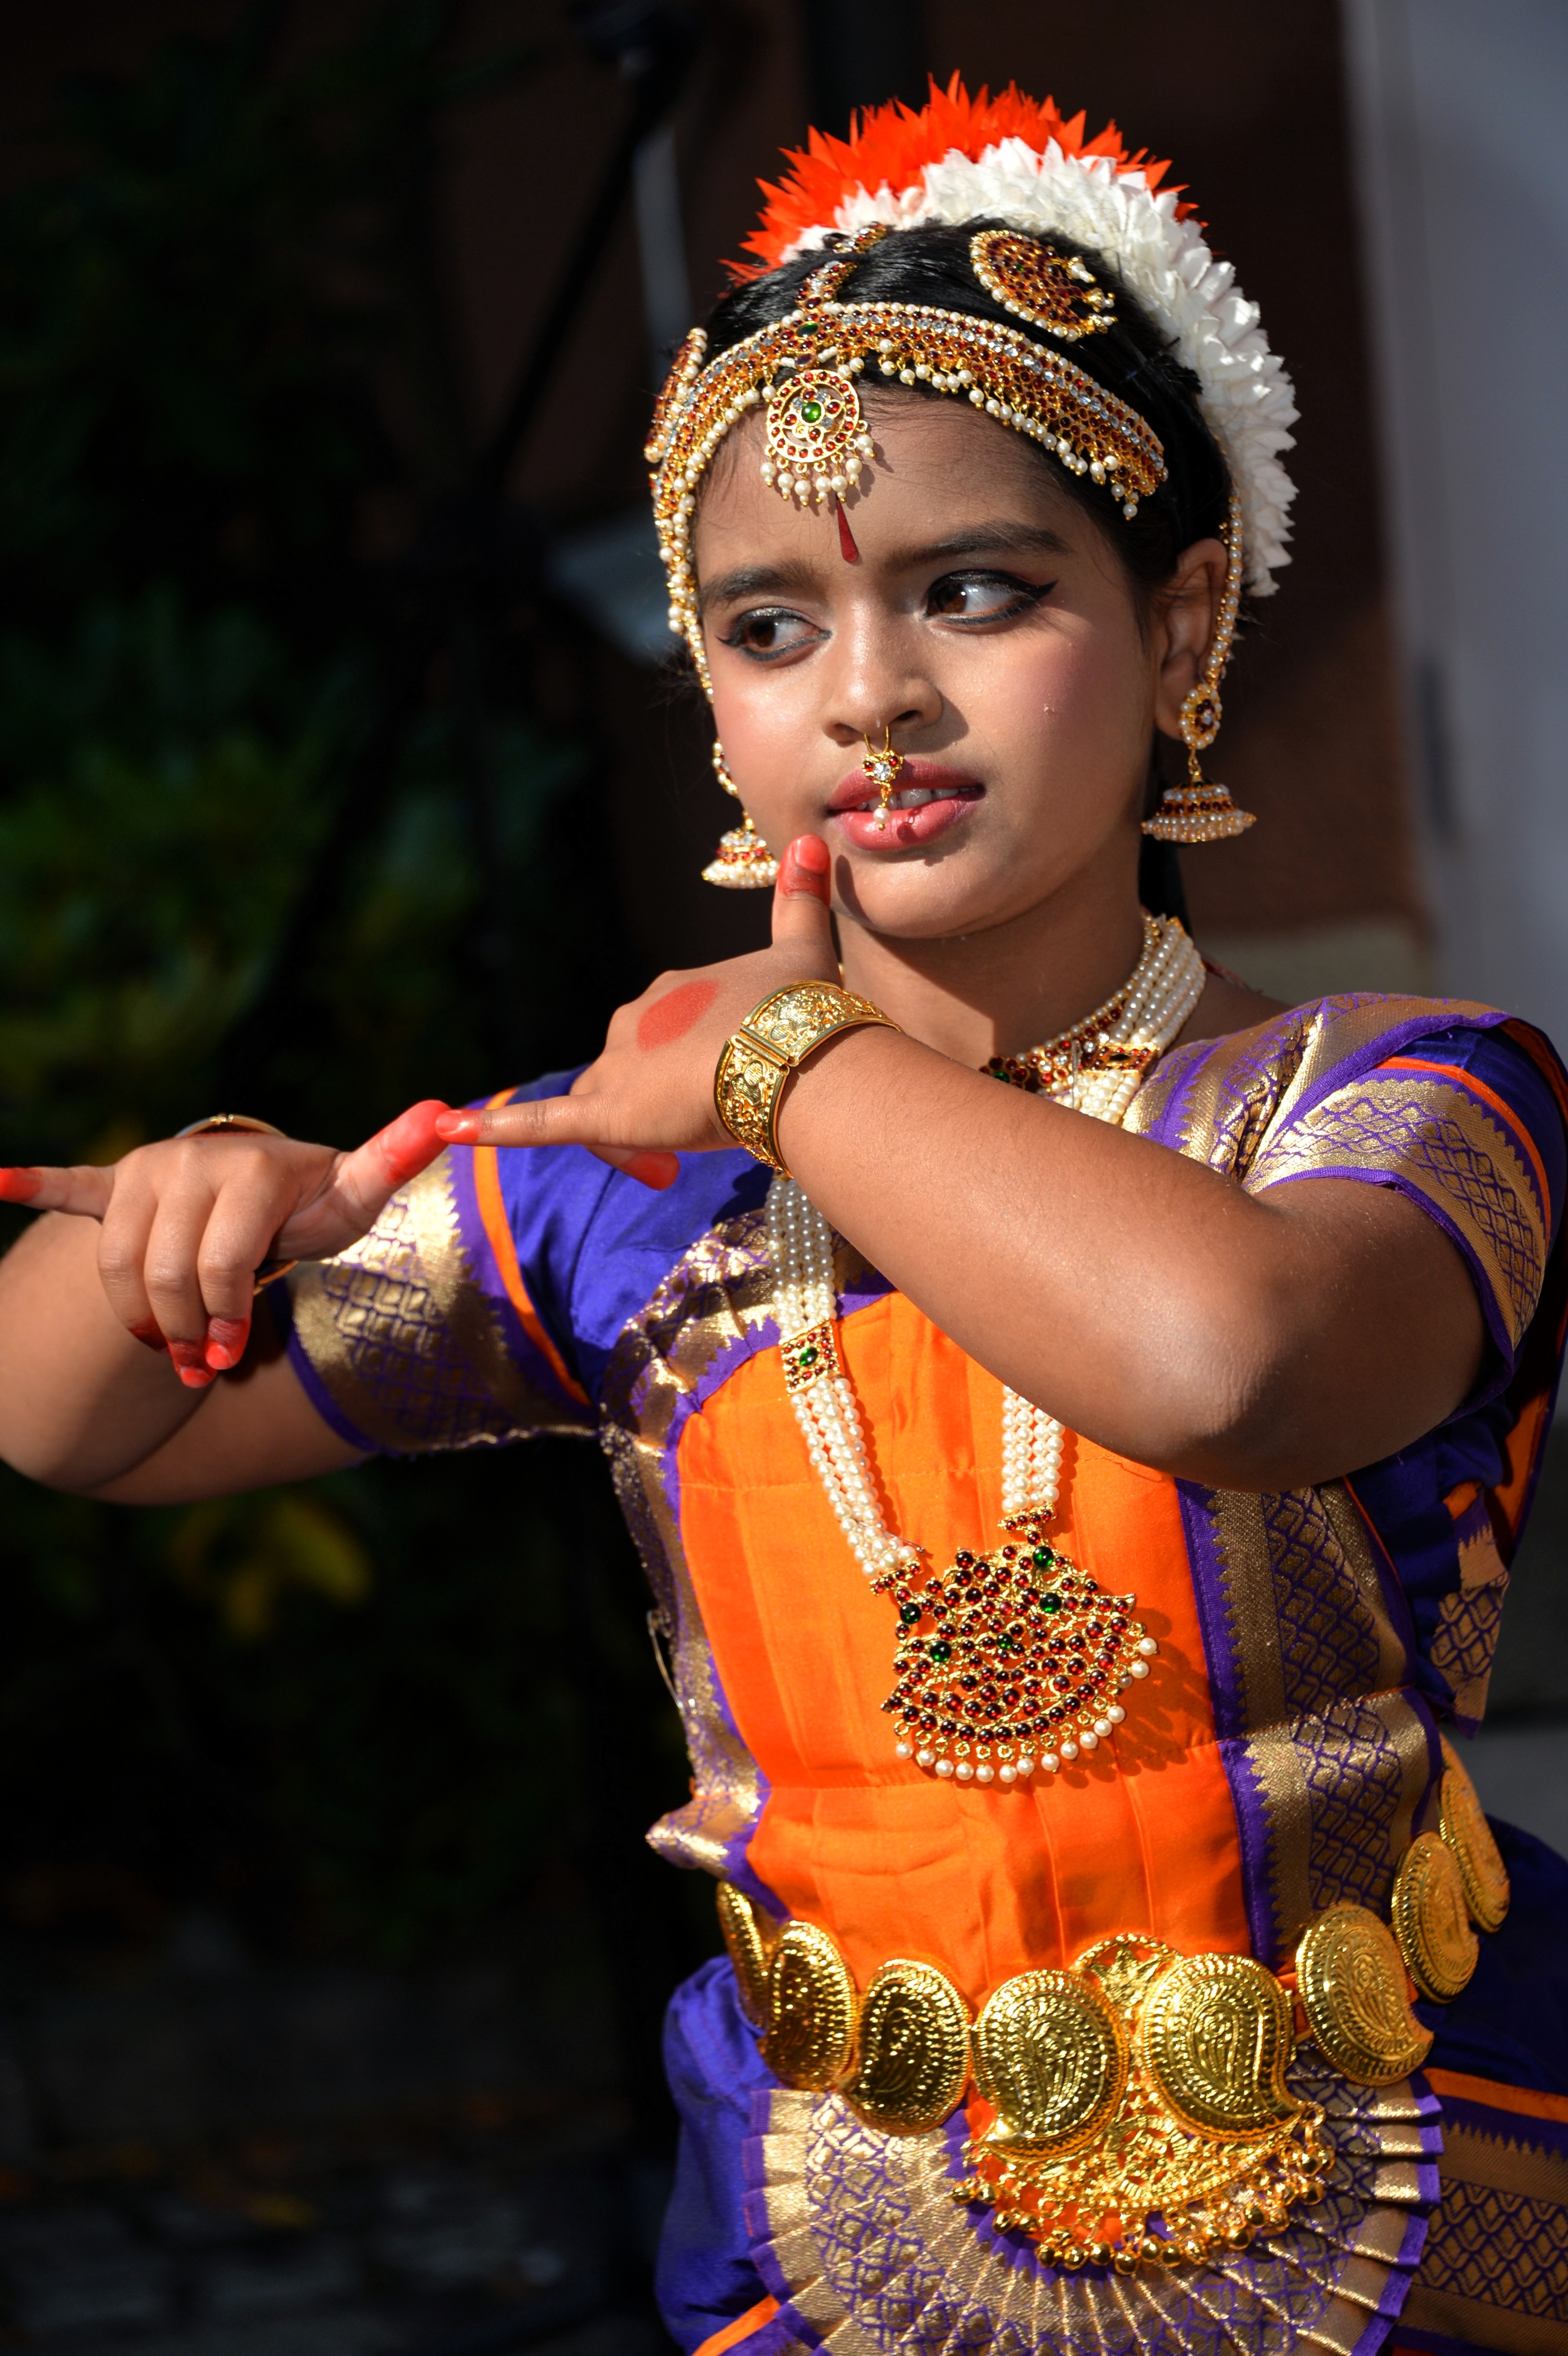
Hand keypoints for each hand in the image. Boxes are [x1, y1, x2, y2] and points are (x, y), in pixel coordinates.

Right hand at [0, 1100, 450, 1387]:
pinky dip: (34, 1183)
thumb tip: (443, 1113)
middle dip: (183, 1329)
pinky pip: (72, 1188)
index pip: (221, 1262)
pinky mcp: (118, 1185)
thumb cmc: (316, 1201)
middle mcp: (189, 1161)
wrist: (272, 1180)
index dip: (225, 1315)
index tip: (229, 1354)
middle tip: (204, 1363)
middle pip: (166, 1273)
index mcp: (246, 1168)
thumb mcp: (356, 1191)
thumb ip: (393, 1159)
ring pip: (120, 1266)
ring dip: (139, 1320)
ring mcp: (148, 1173)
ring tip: (168, 1351)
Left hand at [435, 836, 838, 1182]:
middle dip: (659, 1109)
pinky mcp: (606, 1112)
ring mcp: (618, 1065)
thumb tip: (810, 841)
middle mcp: (635, 1020)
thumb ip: (800, 901)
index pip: (662, 1039)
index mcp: (674, 991)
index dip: (689, 1071)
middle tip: (708, 1129)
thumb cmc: (805, 1010)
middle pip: (627, 1075)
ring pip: (599, 1107)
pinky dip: (495, 1127)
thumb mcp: (804, 952)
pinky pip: (539, 1123)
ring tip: (674, 1157)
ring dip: (629, 1136)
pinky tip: (454, 1129)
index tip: (728, 1093)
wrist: (793, 1054)